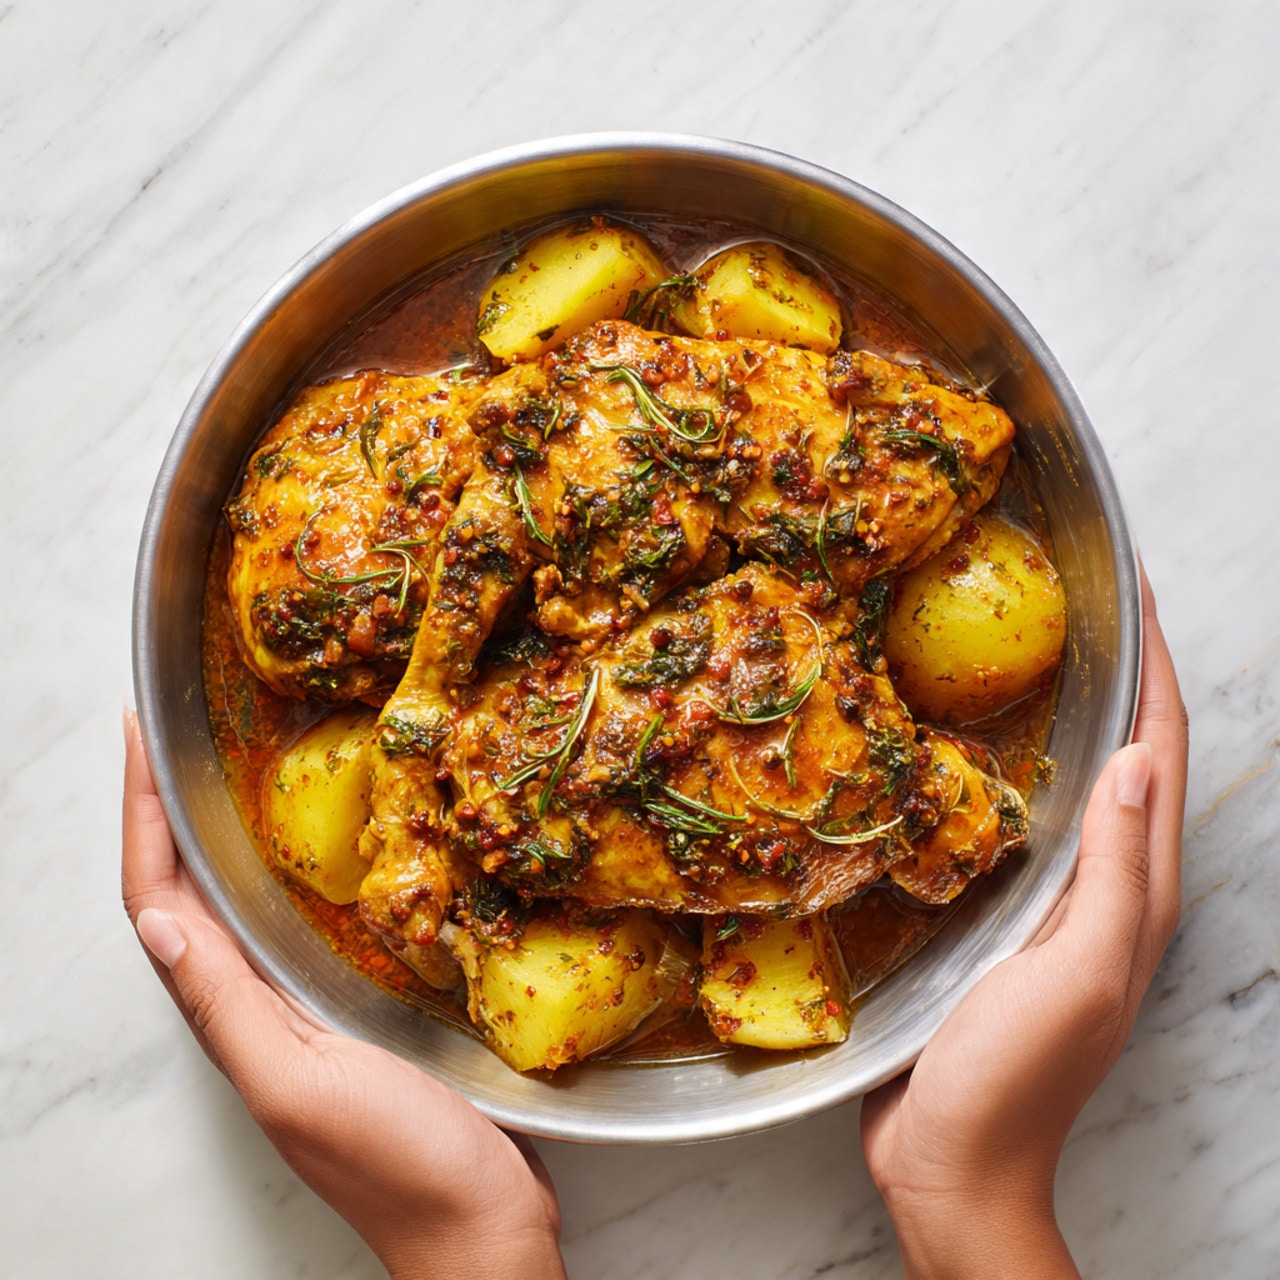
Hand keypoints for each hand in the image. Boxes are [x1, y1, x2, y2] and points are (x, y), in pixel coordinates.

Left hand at [121, 712, 565, 1279]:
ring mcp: (302, 1010)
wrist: (477, 1226)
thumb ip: (227, 1009)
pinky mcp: (354, 1011)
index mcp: (230, 1018)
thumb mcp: (300, 1085)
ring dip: (220, 836)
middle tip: (177, 735)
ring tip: (231, 766)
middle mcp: (253, 1007)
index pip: (159, 901)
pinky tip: (323, 844)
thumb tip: (158, 923)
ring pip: (240, 907)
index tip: (138, 737)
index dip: (140, 817)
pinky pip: (299, 927)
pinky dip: (288, 875)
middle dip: (168, 812)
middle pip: (187, 894)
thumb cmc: (398, 1163)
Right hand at [860, 568, 1186, 1278]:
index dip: (1154, 666)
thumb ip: (1113, 870)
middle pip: (1126, 754)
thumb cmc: (1014, 1077)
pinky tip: (967, 750)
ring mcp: (1056, 903)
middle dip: (1116, 672)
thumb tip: (1139, 756)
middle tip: (1071, 599)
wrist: (953, 1162)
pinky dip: (1011, 767)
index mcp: (1137, 892)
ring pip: (1071, 781)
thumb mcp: (1078, 973)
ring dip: (1065, 713)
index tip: (1129, 587)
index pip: (1160, 751)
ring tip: (1021, 651)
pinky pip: (1021, 820)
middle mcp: (1107, 886)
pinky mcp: (1004, 917)